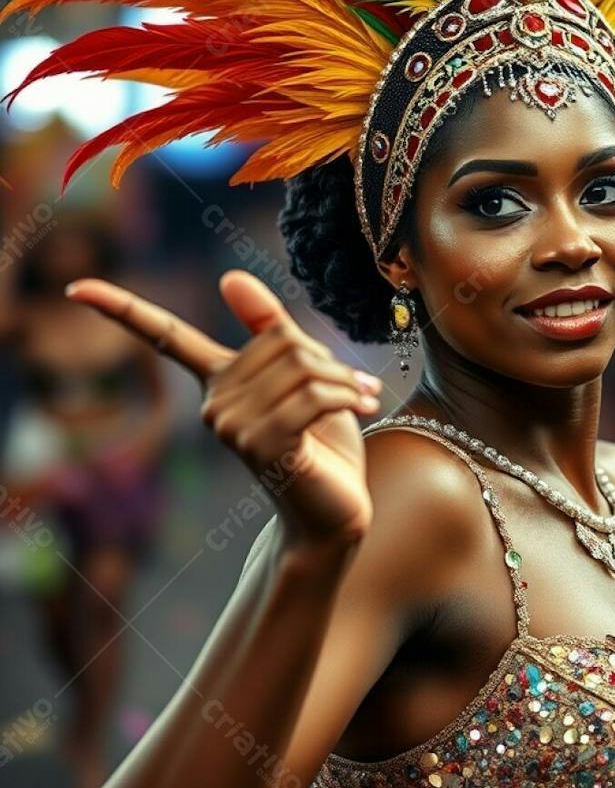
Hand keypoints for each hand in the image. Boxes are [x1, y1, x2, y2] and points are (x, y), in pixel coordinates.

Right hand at [64, 271, 381, 549]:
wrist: (337, 511)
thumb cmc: (323, 444)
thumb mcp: (304, 374)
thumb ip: (271, 327)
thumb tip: (228, 276)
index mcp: (218, 383)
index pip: (164, 337)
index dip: (121, 308)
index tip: (76, 288)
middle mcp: (213, 405)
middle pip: (279, 341)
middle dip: (325, 358)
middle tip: (352, 385)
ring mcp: (232, 429)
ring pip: (300, 365)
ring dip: (344, 379)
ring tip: (362, 398)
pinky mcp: (262, 447)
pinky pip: (312, 395)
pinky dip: (348, 394)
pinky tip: (366, 406)